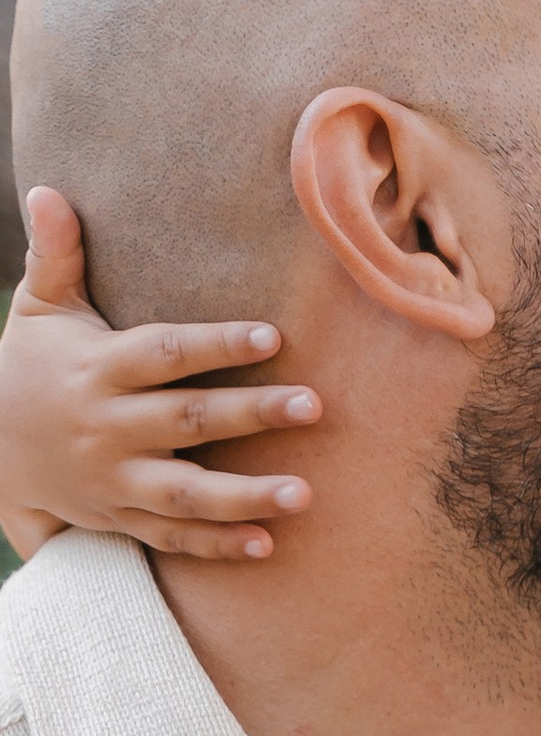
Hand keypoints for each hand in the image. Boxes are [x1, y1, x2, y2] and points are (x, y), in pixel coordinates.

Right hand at [0, 189, 319, 562]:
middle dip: (250, 414)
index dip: (215, 344)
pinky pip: (171, 536)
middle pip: (187, 421)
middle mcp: (108, 426)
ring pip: (184, 491)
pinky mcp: (119, 517)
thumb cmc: (31, 365)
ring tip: (304, 493)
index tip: (272, 335)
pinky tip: (266, 543)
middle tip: (313, 405)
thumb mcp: (38, 309)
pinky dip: (215, 544)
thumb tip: (48, 191)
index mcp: (98, 369)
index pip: (163, 354)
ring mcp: (114, 478)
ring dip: (244, 496)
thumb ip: (56, 255)